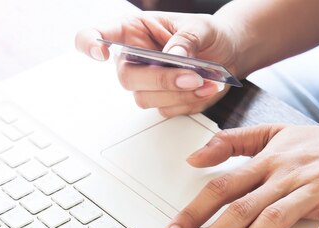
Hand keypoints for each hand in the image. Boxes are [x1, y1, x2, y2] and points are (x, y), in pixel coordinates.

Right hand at [75, 12, 239, 116]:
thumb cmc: (208, 34)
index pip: (97, 34)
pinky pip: (166, 109)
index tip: (100, 53)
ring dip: (178, 93)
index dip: (89, 43)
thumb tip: (174, 55)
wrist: (229, 53)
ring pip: (146, 98)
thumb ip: (186, 39)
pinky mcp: (161, 100)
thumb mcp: (201, 27)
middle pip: (126, 78)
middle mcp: (133, 58)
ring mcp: (145, 82)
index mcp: (133, 30)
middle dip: (160, 80)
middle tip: (191, 76)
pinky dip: (188, 101)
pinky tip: (205, 88)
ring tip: (206, 81)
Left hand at [161, 123, 318, 227]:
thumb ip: (231, 142)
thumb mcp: (271, 133)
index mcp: (265, 162)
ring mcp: (313, 189)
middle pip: (240, 208)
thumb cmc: (318, 145)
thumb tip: (193, 157)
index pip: (221, 188)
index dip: (193, 212)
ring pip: (274, 219)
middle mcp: (285, 176)